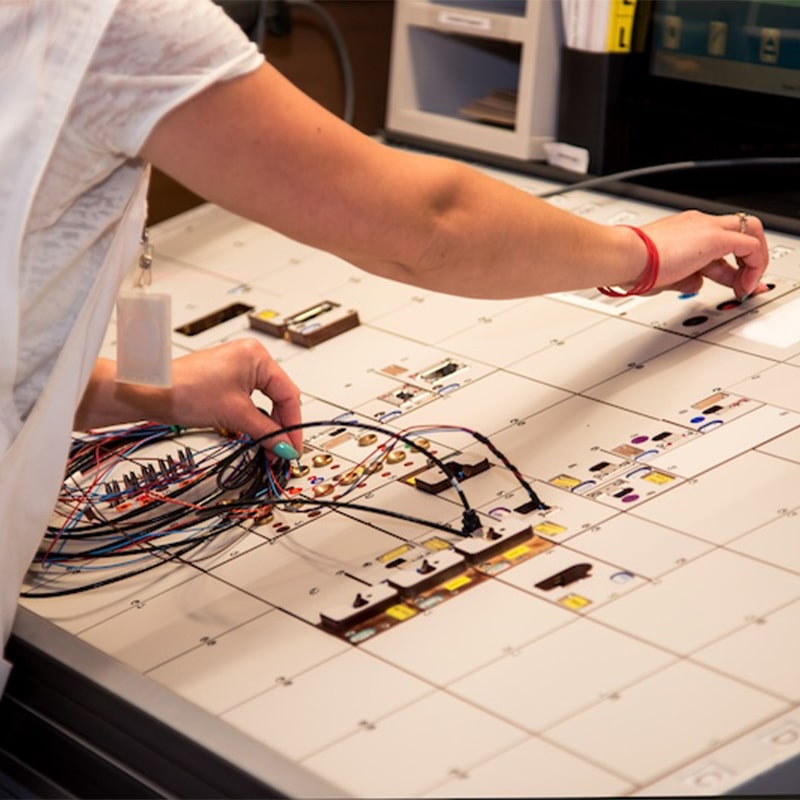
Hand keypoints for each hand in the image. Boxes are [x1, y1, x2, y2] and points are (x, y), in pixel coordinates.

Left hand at [76, 340, 302, 456]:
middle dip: (281, 426)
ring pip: (264, 401)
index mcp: (257, 356)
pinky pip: (250, 400)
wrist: (150, 392)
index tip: (293, 447)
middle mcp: (250, 357)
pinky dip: (254, 418)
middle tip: (282, 451)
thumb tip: (286, 447)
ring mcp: (237, 367)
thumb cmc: (183, 390)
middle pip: (279, 397)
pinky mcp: (226, 379)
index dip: (293, 424)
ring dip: (267, 425)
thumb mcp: (235, 414)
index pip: (288, 394)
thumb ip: (267, 432)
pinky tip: (255, 434)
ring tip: (268, 446)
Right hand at [641, 210, 769, 298]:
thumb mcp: (664, 277)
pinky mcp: (715, 237)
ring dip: (754, 261)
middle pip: (739, 232)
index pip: (719, 243)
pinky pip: (751, 246)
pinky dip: (754, 266)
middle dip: (748, 260)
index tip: (733, 283)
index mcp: (683, 231)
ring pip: (750, 231)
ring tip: (745, 286)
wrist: (625, 256)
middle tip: (744, 284)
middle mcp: (698, 224)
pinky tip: (743, 285)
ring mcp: (706, 227)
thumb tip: (694, 284)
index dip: (730, 265)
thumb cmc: (633, 265)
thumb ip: (683, 279)